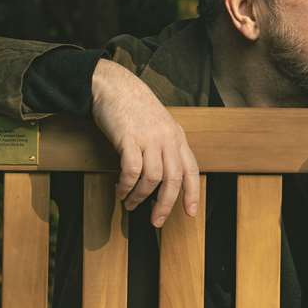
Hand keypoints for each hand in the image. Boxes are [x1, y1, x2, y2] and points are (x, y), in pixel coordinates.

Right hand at [91, 58, 200, 227]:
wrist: (114, 86)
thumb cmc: (134, 108)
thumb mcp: (159, 125)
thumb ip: (165, 147)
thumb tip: (163, 177)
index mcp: (177, 137)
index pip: (191, 170)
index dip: (192, 194)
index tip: (190, 213)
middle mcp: (167, 139)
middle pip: (174, 180)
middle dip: (165, 205)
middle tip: (156, 221)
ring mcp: (149, 138)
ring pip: (153, 178)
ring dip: (140, 196)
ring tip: (130, 203)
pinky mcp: (129, 138)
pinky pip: (132, 170)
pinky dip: (126, 185)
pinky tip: (120, 190)